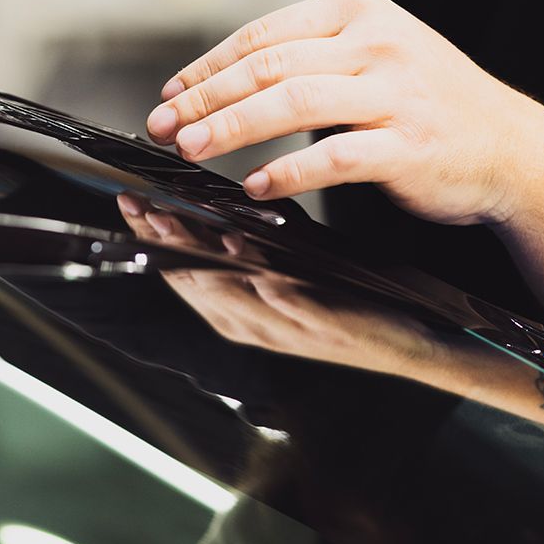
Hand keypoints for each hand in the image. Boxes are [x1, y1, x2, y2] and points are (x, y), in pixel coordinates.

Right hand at [117, 193, 440, 375]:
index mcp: (239, 310)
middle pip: (194, 281)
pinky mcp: (322, 327)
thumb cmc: (349, 299)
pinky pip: (286, 302)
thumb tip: (220, 199)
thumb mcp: (289, 265)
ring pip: (229, 292)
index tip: (129, 202)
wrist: (414, 343)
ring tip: (176, 220)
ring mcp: (284, 329)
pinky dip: (264, 283)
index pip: (182, 271)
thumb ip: (252, 241)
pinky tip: (250, 257)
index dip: (152, 238)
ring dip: (199, 257)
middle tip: (139, 205)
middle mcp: (253, 323)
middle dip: (162, 242)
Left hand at [143, 0, 543, 227]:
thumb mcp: (372, 55)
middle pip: (268, 66)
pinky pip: (335, 156)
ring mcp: (396, 92)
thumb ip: (309, 58)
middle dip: (205, 98)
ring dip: (231, 128)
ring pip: (292, 102)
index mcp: (359, 11)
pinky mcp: (409, 144)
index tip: (170, 92)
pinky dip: (288, 171)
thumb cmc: (426, 104)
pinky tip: (254, 185)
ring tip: (190, 149)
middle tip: (162, 125)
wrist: (513, 149)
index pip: (263, 33)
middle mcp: (376, 43)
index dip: (208, 65)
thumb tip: (221, 83)